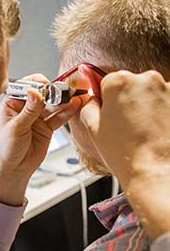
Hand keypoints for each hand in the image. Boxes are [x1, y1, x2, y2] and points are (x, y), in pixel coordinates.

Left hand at [0, 74, 81, 205]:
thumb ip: (28, 110)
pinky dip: (67, 112)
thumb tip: (35, 92)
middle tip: (64, 91)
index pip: (25, 87)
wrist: (14, 169)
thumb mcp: (16, 128)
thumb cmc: (7, 149)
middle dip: (53, 92)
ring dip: (63, 101)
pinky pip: (58, 117)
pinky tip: (75, 105)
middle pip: (42, 94)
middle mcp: (25, 109)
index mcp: (12, 104)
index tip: (46, 85)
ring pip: (52, 105)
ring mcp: (37, 118)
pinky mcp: (47, 128)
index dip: (37, 84)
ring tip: (73, 96)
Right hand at [80, 70, 169, 238]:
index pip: (107, 82)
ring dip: (146, 107)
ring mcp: (168, 88)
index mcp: (119, 82)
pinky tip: (157, 131)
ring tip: (142, 132)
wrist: (159, 172)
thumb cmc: (126, 153)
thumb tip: (91, 99)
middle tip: (124, 126)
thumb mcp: (92, 128)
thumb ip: (88, 106)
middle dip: (127, 101)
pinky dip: (163, 113)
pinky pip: (166, 102)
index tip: (109, 114)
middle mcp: (146, 79)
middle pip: (130, 85)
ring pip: (150, 94)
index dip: (106, 100)